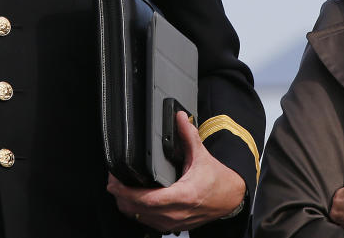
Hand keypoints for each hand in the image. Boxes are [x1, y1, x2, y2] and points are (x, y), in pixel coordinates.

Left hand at [106, 111, 245, 231]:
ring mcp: (175, 223)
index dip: (127, 192)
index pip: (148, 200)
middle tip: (112, 182)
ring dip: (128, 206)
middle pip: (139, 211)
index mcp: (183, 195)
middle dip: (121, 197)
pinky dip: (139, 213)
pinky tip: (134, 201)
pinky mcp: (174, 226)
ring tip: (119, 190)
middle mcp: (177, 213)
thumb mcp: (202, 156)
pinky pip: (150, 223)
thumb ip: (188, 135)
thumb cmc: (218, 180)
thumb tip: (180, 118)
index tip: (115, 182)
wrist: (231, 198)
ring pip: (142, 219)